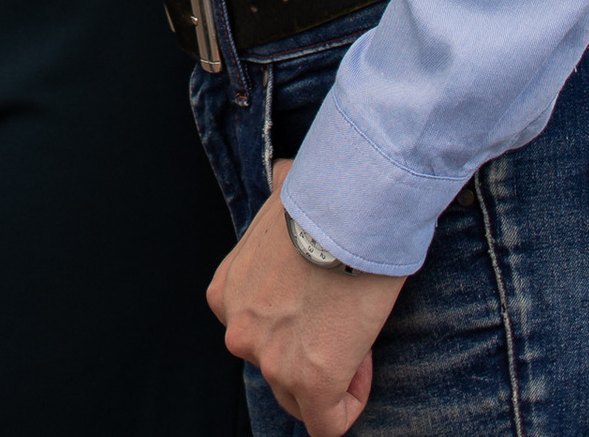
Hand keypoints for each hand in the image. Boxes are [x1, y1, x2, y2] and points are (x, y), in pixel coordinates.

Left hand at [206, 166, 403, 432]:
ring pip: (301, 398)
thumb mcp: (280, 195)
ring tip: (355, 333)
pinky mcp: (309, 383)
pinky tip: (361, 366)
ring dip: (333, 375)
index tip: (325, 301)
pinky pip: (327, 424)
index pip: (257, 333)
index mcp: (227, 292)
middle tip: (344, 320)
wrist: (348, 206)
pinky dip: (348, 405)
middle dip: (312, 353)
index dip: (294, 324)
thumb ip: (276, 198)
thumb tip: (287, 176)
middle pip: (275, 368)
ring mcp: (270, 359)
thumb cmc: (323, 194)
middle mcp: (238, 330)